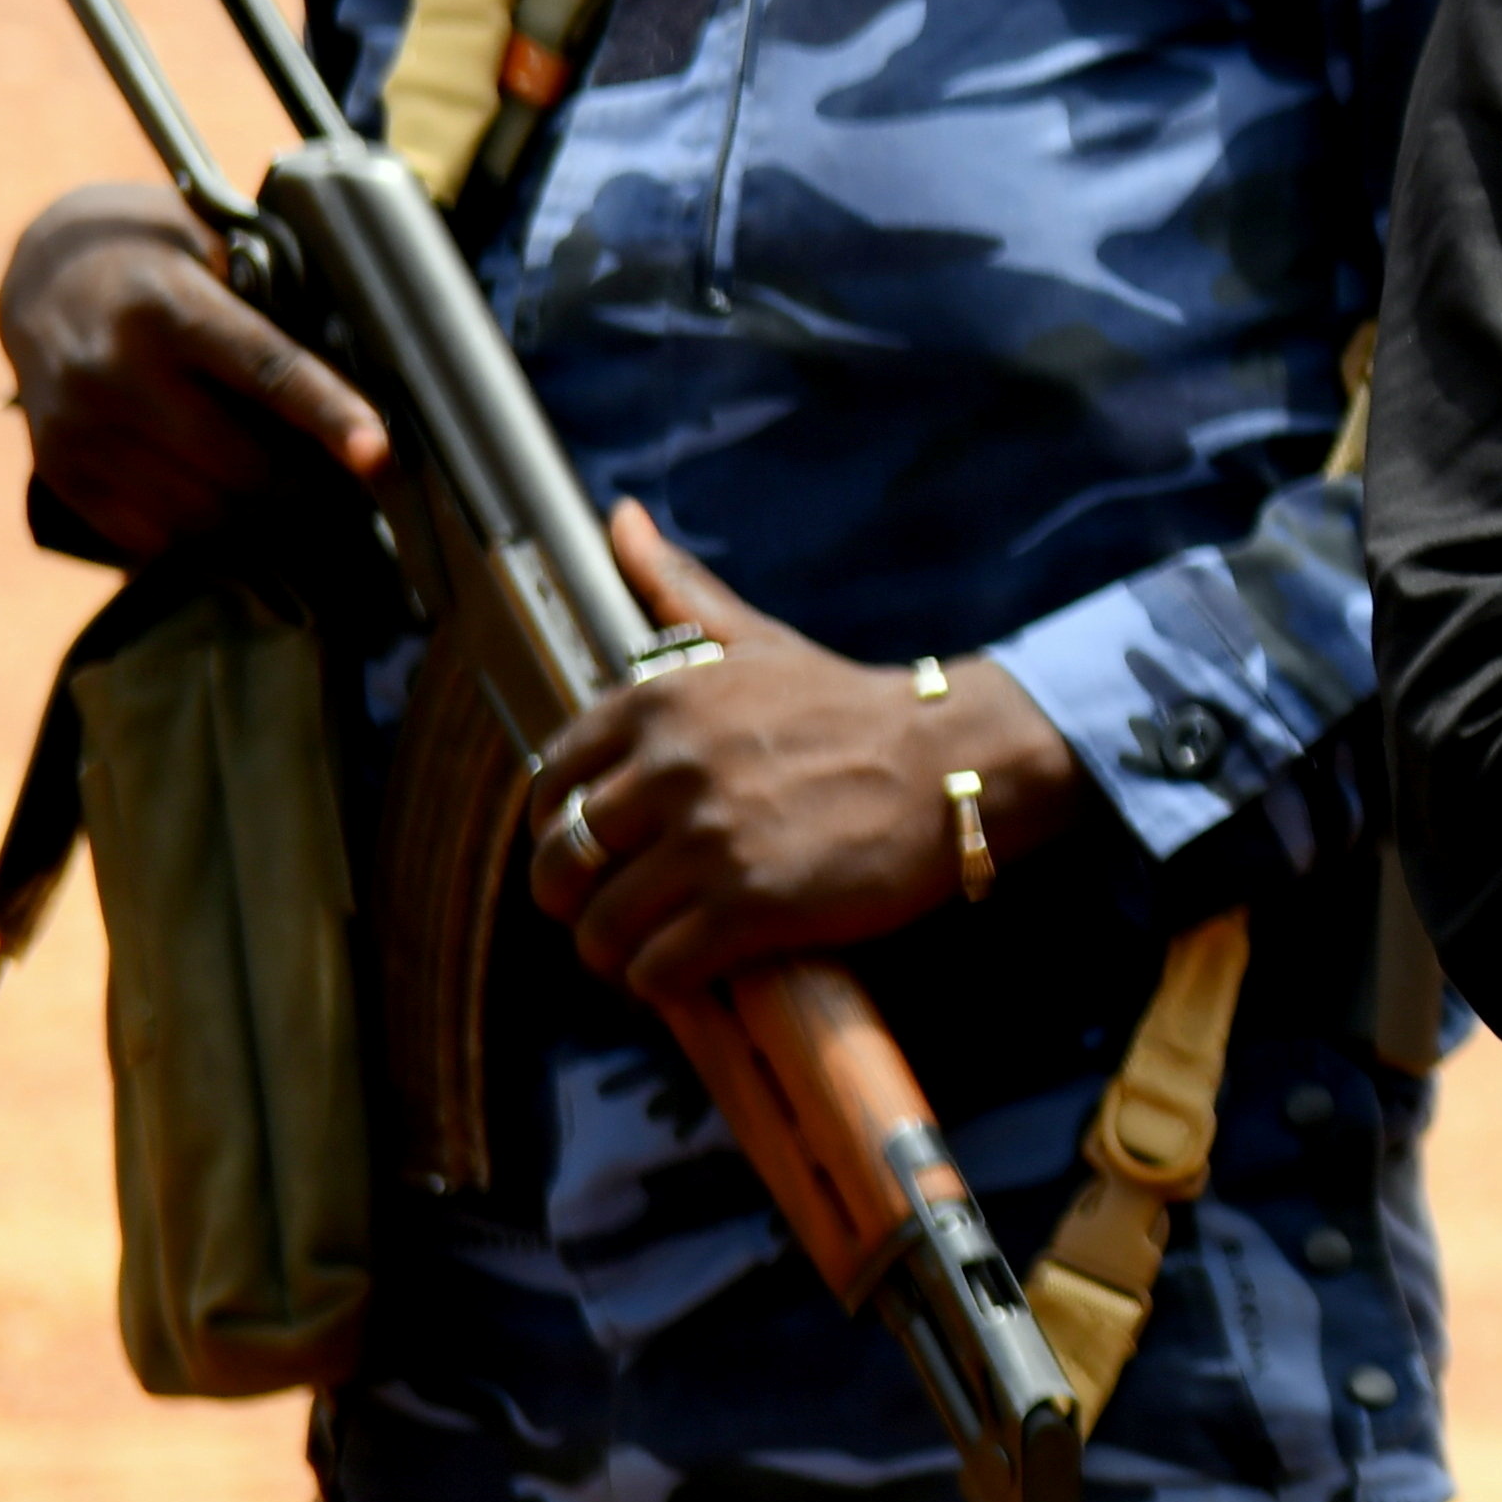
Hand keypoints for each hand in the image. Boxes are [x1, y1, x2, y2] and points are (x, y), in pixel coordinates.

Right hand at [0, 183, 388, 563]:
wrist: (44, 278)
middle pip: (241, 462)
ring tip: (280, 483)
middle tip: (332, 470)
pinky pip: (152, 535)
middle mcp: (115, 370)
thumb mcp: (217, 246)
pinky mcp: (58, 468)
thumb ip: (277, 300)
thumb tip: (363, 369)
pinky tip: (219, 496)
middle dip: (303, 479)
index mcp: (169, 306)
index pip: (267, 370)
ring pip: (200, 511)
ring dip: (256, 510)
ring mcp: (79, 426)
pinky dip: (199, 529)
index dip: (330, 416)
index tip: (378, 456)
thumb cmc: (161, 260)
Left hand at [520, 509, 1090, 999]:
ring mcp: (708, 842)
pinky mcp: (750, 908)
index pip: (545, 783)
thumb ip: (677, 589)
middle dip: (571, 900)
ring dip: (613, 953)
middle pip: (559, 864)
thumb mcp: (757, 640)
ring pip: (600, 928)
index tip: (588, 846)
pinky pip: (658, 969)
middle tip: (607, 911)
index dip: (553, 827)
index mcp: (657, 704)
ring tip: (644, 953)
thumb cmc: (851, 706)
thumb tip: (619, 518)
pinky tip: (691, 972)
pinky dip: (662, 983)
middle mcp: (671, 769)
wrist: (955, 761)